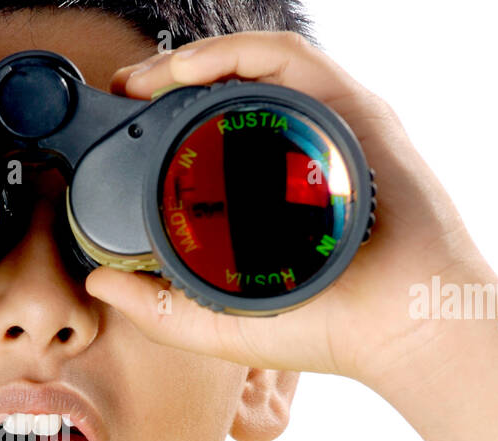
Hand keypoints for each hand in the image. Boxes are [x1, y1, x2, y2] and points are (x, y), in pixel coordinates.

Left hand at [86, 31, 497, 390]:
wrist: (400, 328)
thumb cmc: (326, 329)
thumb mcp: (218, 323)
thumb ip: (158, 308)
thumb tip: (98, 282)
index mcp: (269, 193)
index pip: (210, 136)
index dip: (159, 121)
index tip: (118, 127)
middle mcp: (297, 149)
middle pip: (226, 93)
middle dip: (165, 83)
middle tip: (122, 94)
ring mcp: (325, 126)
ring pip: (252, 67)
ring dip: (190, 61)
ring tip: (143, 79)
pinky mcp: (351, 108)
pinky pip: (287, 60)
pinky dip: (234, 54)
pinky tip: (187, 70)